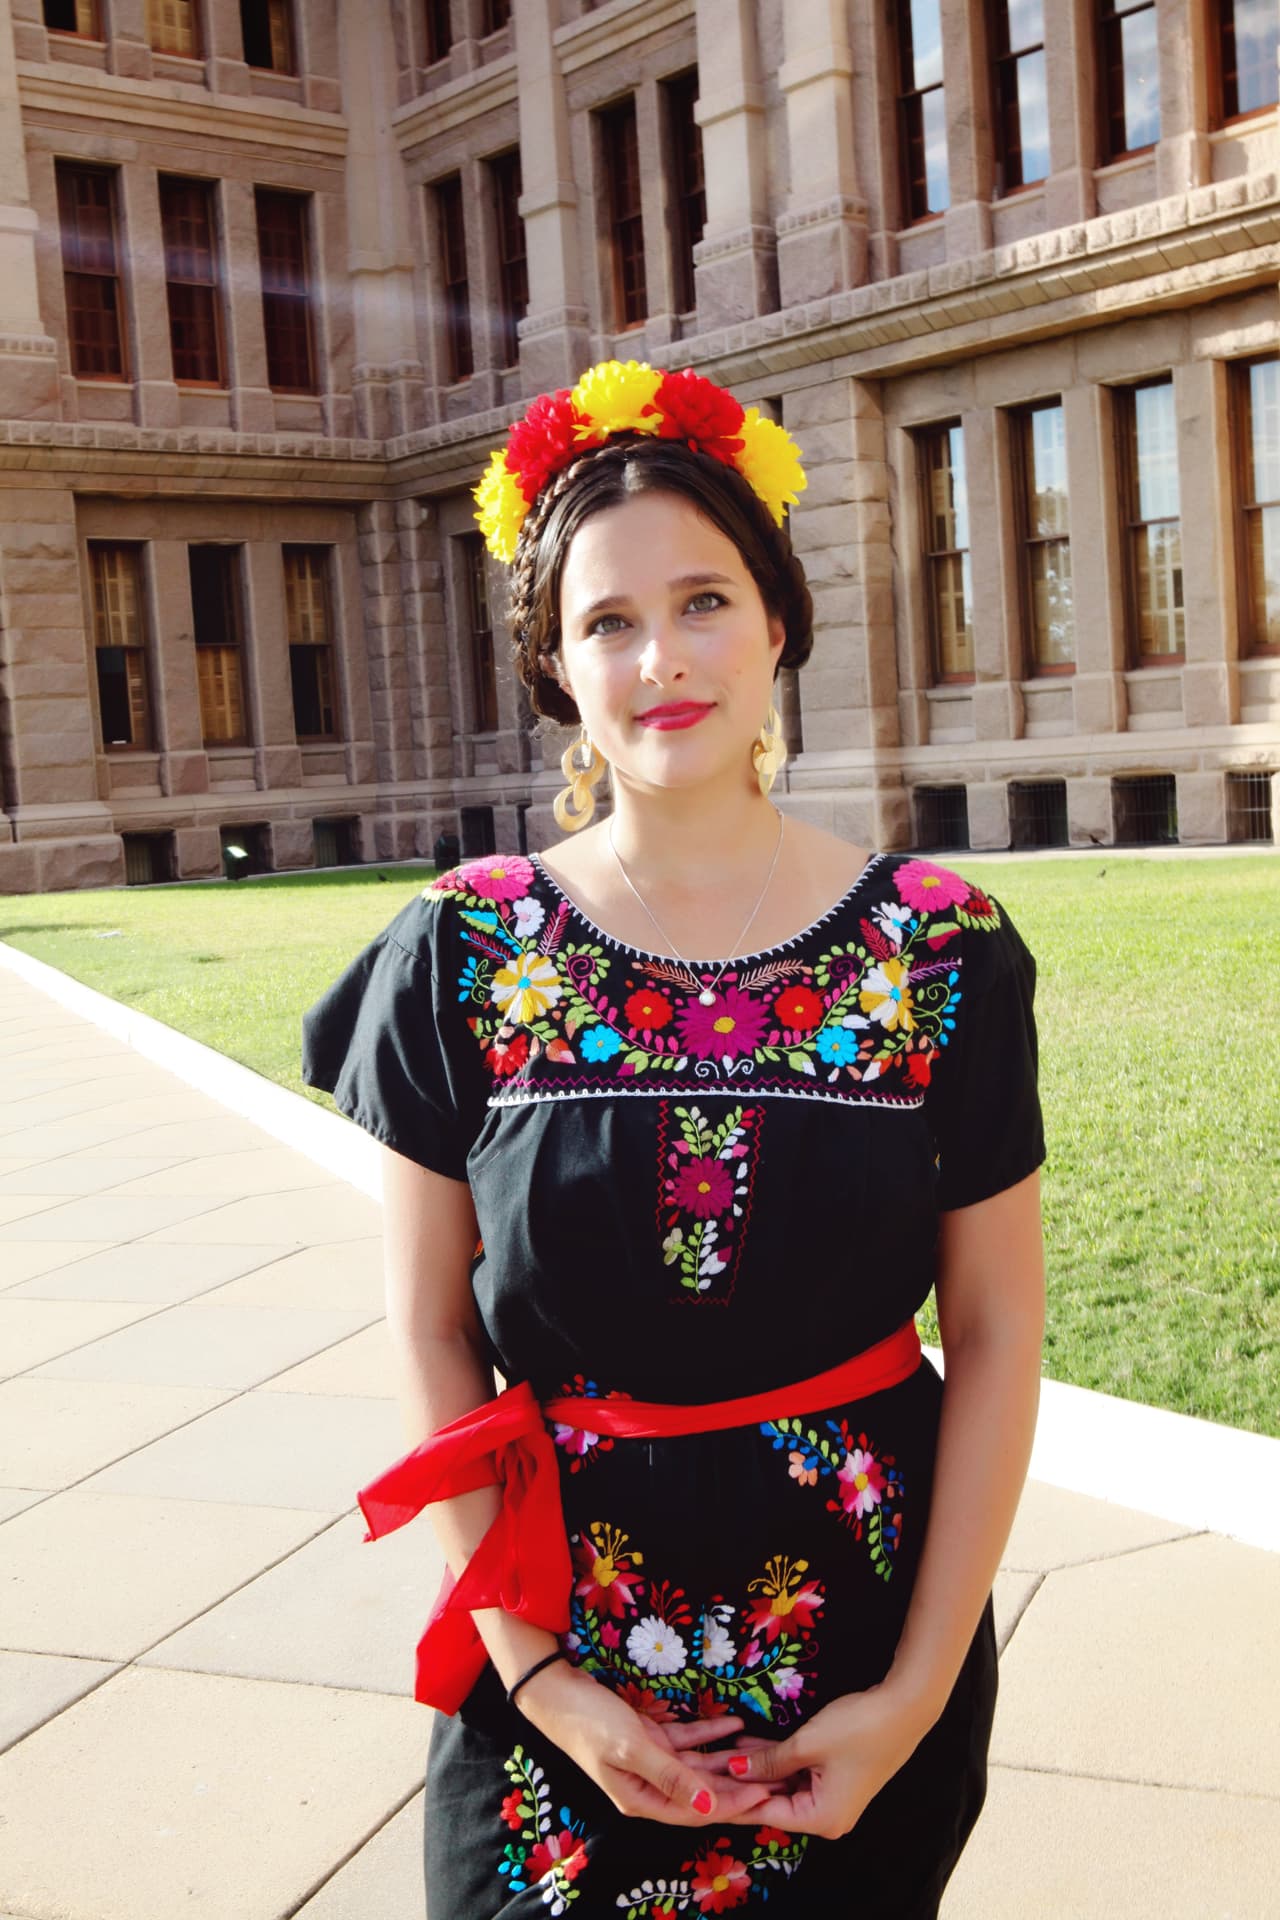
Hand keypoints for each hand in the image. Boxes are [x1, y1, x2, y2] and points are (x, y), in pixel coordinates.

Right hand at [516, 1659, 773, 1827]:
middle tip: (776, 1776)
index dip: (733, 1804)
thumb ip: (671, 1777)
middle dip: (738, 1785)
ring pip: (698, 1766)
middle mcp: (647, 1785)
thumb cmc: (590, 1722)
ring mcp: (648, 1760)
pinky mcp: (647, 1737)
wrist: (555, 1691)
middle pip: (702, 1791)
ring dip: (728, 1759)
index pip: (697, 1809)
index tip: (766, 1793)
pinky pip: (686, 1740)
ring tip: (763, 1751)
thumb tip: (708, 1804)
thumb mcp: (632, 1749)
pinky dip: (709, 1732)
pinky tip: (734, 1722)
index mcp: (641, 1798)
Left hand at [696, 1682, 932, 1838]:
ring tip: (719, 1752)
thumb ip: (768, 1761)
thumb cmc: (858, 1728)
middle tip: (706, 1766)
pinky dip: (777, 1761)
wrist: (905, 1708)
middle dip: (741, 1781)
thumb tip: (735, 1771)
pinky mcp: (836, 1779)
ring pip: (784, 1785)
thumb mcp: (806, 1744)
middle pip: (773, 1800)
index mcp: (822, 1820)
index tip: (702, 1789)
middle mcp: (828, 1818)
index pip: (764, 1811)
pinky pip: (798, 1774)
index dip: (732, 1797)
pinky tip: (748, 1746)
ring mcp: (833, 1799)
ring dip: (757, 1768)